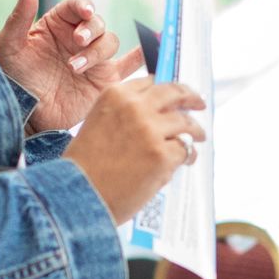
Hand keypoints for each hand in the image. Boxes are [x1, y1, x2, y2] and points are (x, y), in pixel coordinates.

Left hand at [0, 0, 140, 131]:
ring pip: (110, 42)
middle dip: (91, 31)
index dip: (84, 5)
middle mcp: (78, 37)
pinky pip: (130, 64)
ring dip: (96, 52)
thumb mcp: (10, 44)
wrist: (26, 116)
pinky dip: (144, 54)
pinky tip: (154, 45)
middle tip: (78, 43)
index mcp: (58, 23)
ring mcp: (93, 58)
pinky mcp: (105, 79)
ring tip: (74, 69)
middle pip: (97, 23)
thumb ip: (20, 13)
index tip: (84, 12)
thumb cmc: (15, 79)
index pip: (78, 5)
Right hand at [65, 77, 206, 226]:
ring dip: (195, 129)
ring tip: (199, 136)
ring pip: (184, 122)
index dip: (165, 89)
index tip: (175, 94)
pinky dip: (188, 156)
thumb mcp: (97, 125)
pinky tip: (186, 161)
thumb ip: (124, 114)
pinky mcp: (162, 155)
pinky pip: (185, 149)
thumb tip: (157, 115)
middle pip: (173, 92)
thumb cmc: (85, 167)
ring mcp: (150, 130)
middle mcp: (134, 106)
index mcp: (115, 95)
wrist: (79, 195)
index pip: (150, 82)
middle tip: (199, 102)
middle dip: (190, 96)